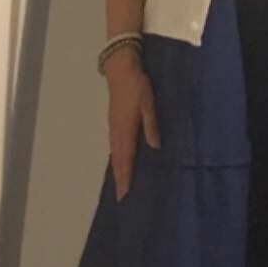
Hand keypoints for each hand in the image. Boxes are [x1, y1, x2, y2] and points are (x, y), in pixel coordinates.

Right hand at [106, 51, 159, 200]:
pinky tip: (120, 161)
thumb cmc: (137, 86)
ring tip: (120, 184)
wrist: (120, 69)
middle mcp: (116, 131)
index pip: (125, 158)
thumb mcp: (148, 104)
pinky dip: (116, 158)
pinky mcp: (113, 122)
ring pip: (114, 153)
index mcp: (126, 129)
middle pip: (117, 160)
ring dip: (117, 170)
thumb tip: (154, 147)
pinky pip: (114, 145)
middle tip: (122, 197)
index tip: (125, 194)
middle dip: (119, 178)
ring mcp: (113, 126)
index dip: (125, 177)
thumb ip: (151, 125)